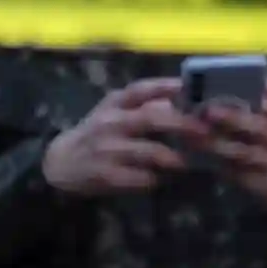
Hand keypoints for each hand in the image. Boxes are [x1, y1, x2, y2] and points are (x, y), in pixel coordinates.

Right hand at [42, 80, 197, 197]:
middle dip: (183, 125)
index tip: (195, 90)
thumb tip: (183, 98)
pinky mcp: (107, 175)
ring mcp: (108, 149)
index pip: (143, 89)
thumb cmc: (98, 133)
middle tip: (205, 133)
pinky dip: (157, 179)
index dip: (169, 87)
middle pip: (152, 119)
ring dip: (174, 158)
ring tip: (187, 162)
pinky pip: (142, 178)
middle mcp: (111, 122)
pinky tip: (163, 180)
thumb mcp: (115, 111)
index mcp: (115, 103)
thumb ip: (145, 104)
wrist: (61, 163)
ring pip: (150, 152)